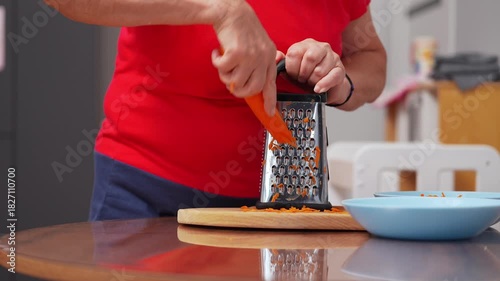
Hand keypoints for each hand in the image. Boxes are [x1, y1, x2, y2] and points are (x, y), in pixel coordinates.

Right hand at [211, 0, 276, 115]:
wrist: (231, 11)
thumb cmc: (242, 28)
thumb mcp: (259, 45)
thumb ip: (260, 63)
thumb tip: (254, 85)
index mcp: (270, 57)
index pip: (271, 84)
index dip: (270, 101)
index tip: (269, 113)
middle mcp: (263, 58)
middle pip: (252, 89)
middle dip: (238, 91)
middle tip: (231, 83)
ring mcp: (250, 57)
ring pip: (235, 82)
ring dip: (225, 75)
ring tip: (223, 63)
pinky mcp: (236, 54)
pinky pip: (223, 70)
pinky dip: (216, 62)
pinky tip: (217, 53)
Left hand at [285, 38, 350, 104]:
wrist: (325, 88)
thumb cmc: (306, 78)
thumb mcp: (291, 71)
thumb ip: (281, 63)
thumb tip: (276, 58)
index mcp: (305, 45)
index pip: (295, 53)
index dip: (292, 69)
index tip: (293, 76)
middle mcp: (320, 47)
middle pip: (310, 58)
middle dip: (303, 74)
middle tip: (302, 80)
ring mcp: (332, 57)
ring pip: (320, 70)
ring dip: (313, 81)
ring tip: (311, 83)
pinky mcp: (340, 69)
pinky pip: (332, 76)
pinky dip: (323, 85)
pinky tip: (318, 89)